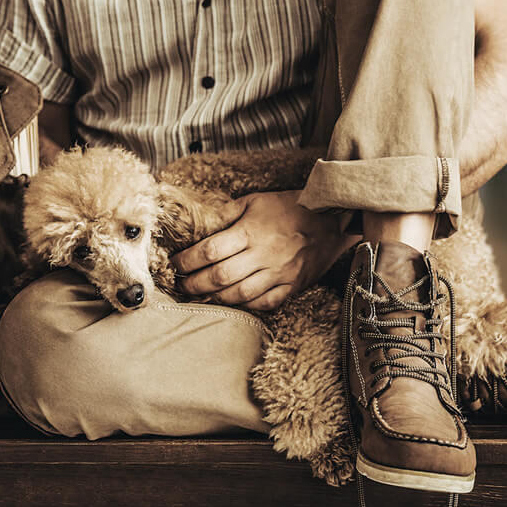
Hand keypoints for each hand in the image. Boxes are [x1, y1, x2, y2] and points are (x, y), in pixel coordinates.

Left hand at [172, 191, 352, 310]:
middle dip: (194, 284)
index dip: (187, 260)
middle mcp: (263, 255)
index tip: (174, 264)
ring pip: (239, 294)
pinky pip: (264, 303)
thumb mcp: (256, 201)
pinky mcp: (291, 286)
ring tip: (200, 296)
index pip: (209, 250)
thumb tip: (201, 223)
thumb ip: (227, 213)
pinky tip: (231, 303)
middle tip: (181, 285)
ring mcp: (278, 273)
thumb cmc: (291, 207)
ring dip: (215, 298)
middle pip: (220, 276)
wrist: (332, 219)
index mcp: (250, 231)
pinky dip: (245, 306)